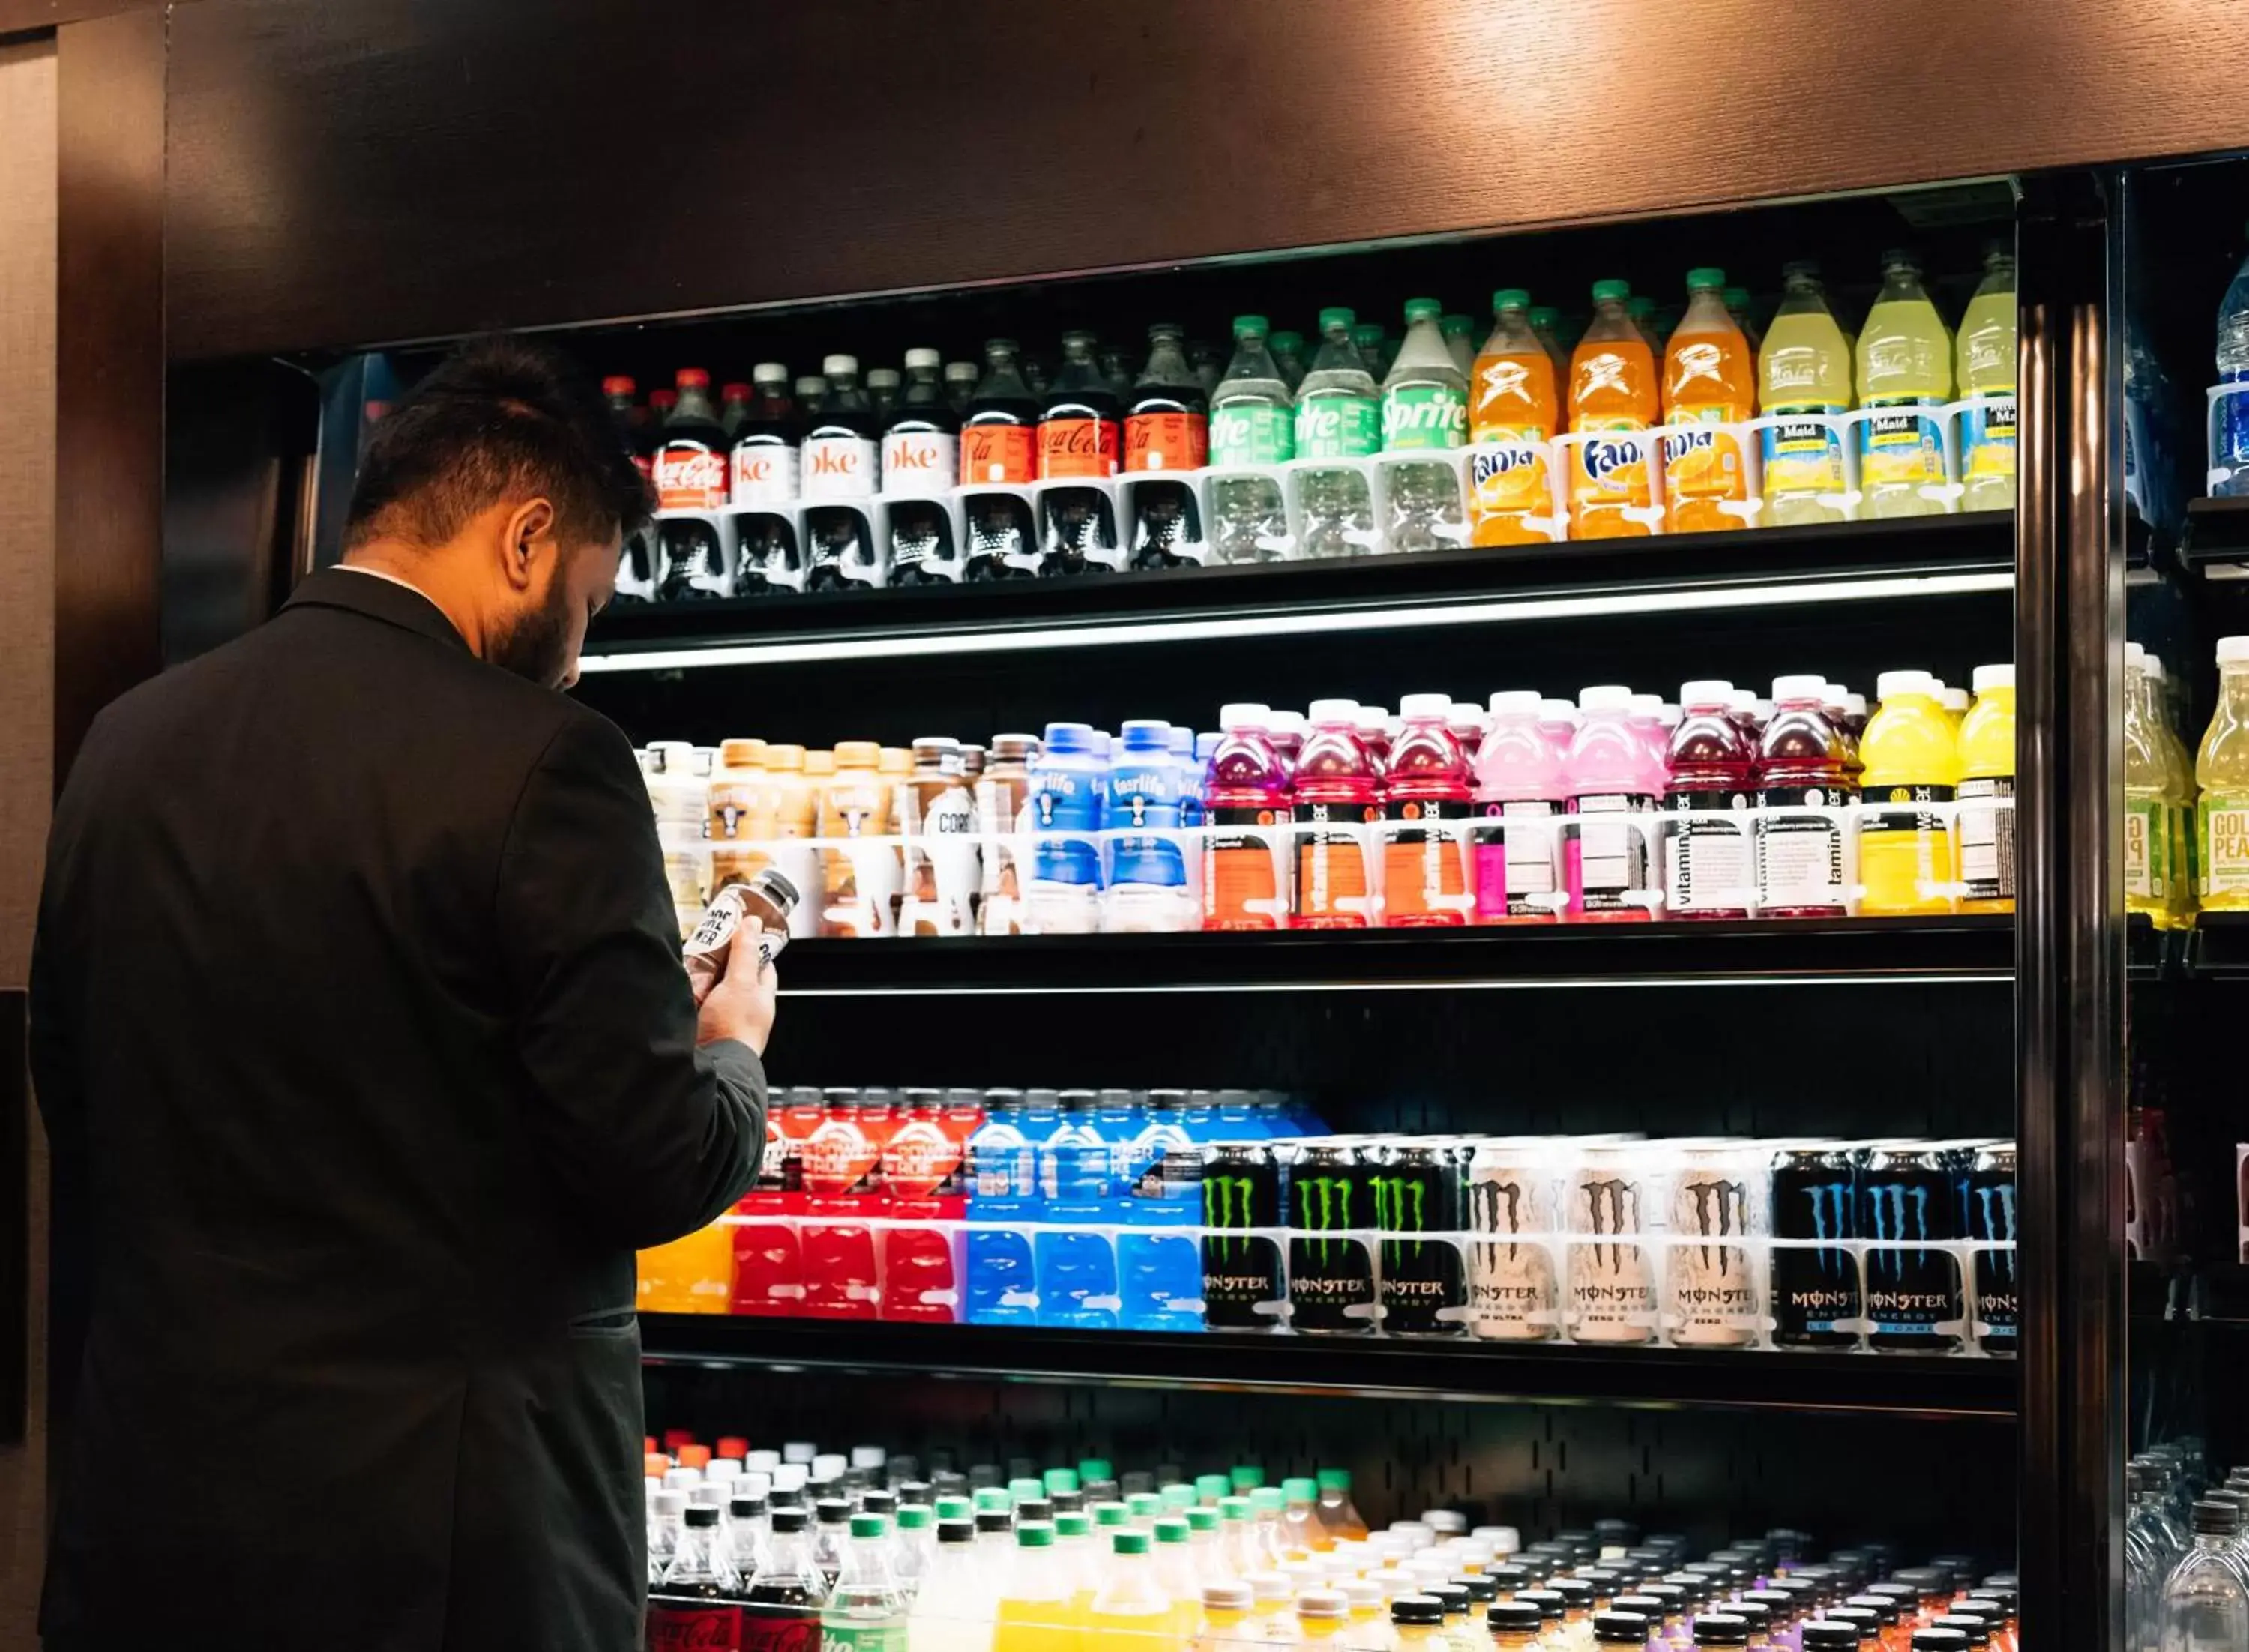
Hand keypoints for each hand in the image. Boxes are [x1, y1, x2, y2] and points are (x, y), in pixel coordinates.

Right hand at [696, 915, 776, 1056]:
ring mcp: (723, 1018)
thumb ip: (746, 954)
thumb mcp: (742, 983)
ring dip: (701, 977)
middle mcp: (744, 1008)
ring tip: (688, 962)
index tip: (739, 930)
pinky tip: (679, 986)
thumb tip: (752, 924)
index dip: (752, 946)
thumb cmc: (735, 1029)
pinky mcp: (703, 1026)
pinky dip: (688, 994)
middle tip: (705, 944)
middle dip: (719, 961)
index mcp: (761, 997)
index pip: (762, 964)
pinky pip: (695, 1003)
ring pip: (713, 989)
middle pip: (733, 975)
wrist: (714, 1066)